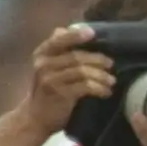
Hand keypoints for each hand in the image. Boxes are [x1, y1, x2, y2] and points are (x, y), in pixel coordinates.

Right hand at [17, 24, 112, 139]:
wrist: (35, 117)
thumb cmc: (47, 89)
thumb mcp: (49, 66)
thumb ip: (60, 49)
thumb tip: (77, 28)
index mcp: (42, 53)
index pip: (59, 39)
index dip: (76, 35)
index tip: (93, 33)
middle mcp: (43, 64)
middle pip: (77, 56)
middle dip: (98, 59)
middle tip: (111, 64)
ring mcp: (50, 79)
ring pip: (83, 72)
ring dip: (102, 76)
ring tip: (111, 81)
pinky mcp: (60, 94)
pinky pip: (85, 87)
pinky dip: (100, 89)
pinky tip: (106, 92)